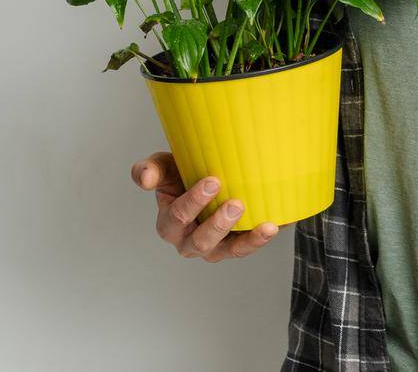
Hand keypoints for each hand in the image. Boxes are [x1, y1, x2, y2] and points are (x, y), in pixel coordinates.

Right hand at [131, 151, 277, 261]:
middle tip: (235, 204)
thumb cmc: (184, 174)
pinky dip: (259, 239)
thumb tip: (144, 179)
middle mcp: (189, 241)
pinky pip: (246, 248)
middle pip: (200, 241)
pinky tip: (273, 226)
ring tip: (264, 225)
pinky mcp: (234, 246)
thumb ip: (151, 170)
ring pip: (226, 251)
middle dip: (217, 224)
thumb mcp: (166, 167)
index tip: (213, 181)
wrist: (213, 178)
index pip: (177, 218)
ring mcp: (214, 247)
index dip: (193, 202)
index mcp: (170, 223)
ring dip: (245, 240)